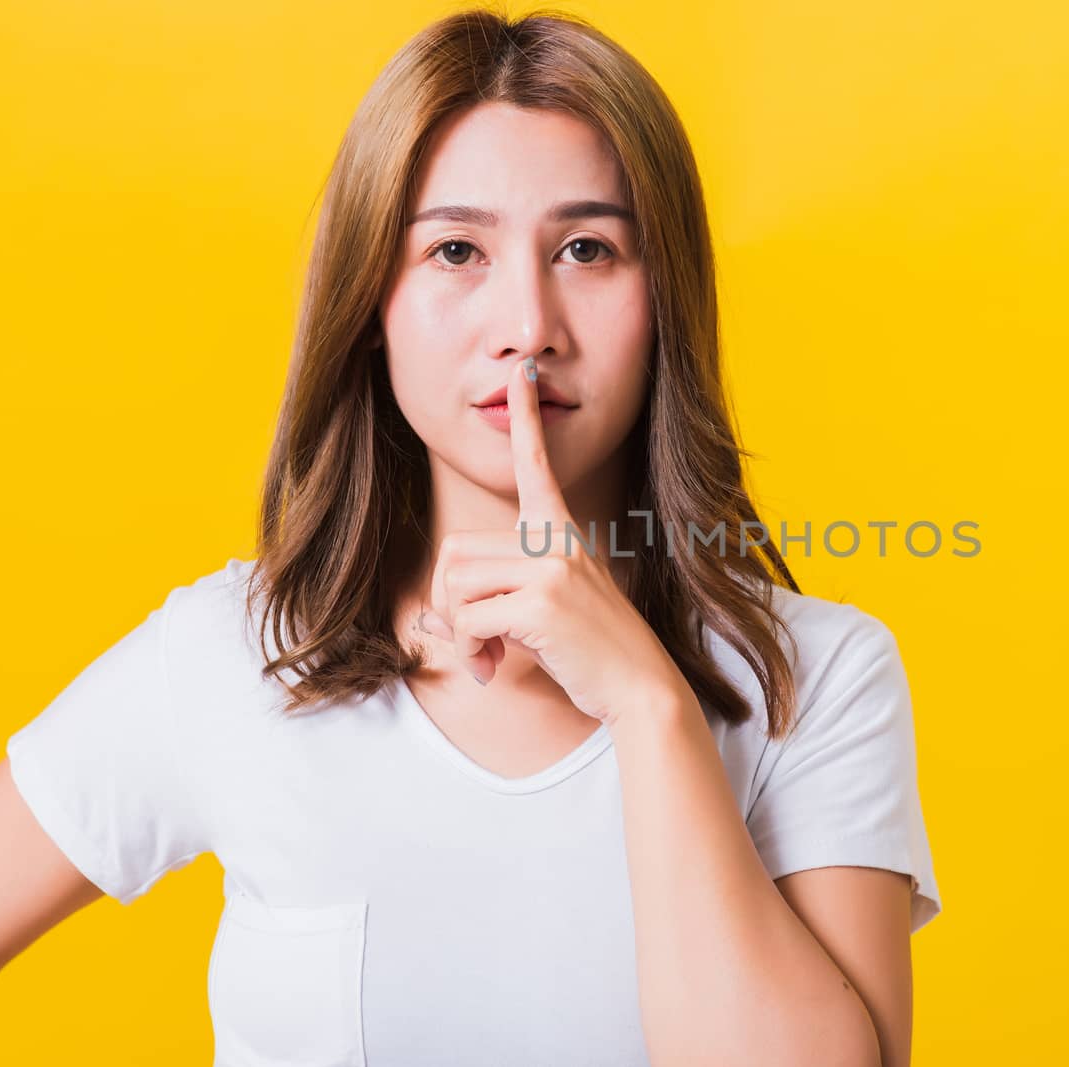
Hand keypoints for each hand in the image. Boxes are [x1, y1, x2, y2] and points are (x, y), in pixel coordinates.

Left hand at [416, 356, 688, 728]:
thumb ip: (495, 600)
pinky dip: (469, 651)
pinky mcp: (542, 603)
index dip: (527, 419)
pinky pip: (468, 618)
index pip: (537, 466)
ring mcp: (552, 569)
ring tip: (488, 656)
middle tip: (474, 639)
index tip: (523, 375)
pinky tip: (494, 668)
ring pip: (455, 585)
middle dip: (448, 602)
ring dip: (458, 633)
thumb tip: (427, 616)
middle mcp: (557, 542)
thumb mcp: (545, 612)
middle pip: (455, 550)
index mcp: (562, 534)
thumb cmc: (593, 653)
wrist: (641, 688)